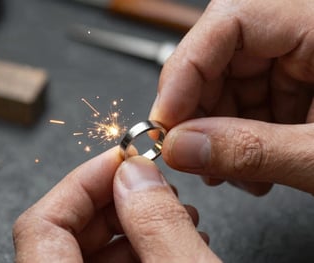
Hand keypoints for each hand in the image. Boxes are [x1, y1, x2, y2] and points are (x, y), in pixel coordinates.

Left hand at [13, 147, 219, 261]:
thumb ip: (159, 226)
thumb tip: (136, 174)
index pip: (41, 224)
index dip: (82, 182)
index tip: (121, 161)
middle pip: (65, 229)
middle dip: (115, 198)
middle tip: (153, 184)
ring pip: (89, 246)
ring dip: (133, 221)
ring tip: (175, 214)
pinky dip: (137, 245)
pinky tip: (170, 238)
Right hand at [149, 0, 313, 194]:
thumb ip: (252, 151)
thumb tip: (183, 149)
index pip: (227, 22)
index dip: (183, 74)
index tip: (163, 123)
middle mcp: (304, 28)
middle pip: (221, 56)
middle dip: (198, 113)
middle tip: (189, 154)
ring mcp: (301, 51)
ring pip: (230, 82)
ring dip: (219, 133)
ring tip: (227, 172)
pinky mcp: (299, 75)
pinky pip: (251, 97)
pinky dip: (241, 135)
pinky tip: (248, 165)